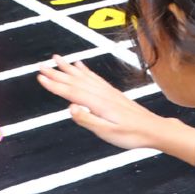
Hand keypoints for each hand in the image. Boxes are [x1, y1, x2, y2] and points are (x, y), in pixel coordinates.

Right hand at [37, 55, 194, 162]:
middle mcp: (102, 94)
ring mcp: (107, 92)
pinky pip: (94, 77)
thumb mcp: (108, 133)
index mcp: (98, 103)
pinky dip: (84, 70)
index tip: (40, 77)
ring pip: (84, 77)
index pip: (72, 92)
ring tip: (57, 59)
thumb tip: (70, 107)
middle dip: (57, 73)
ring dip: (68, 68)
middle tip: (41, 66)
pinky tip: (80, 66)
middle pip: (75, 81)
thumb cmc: (131, 135)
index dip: (55, 85)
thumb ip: (88, 120)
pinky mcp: (112, 93)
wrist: (153, 129)